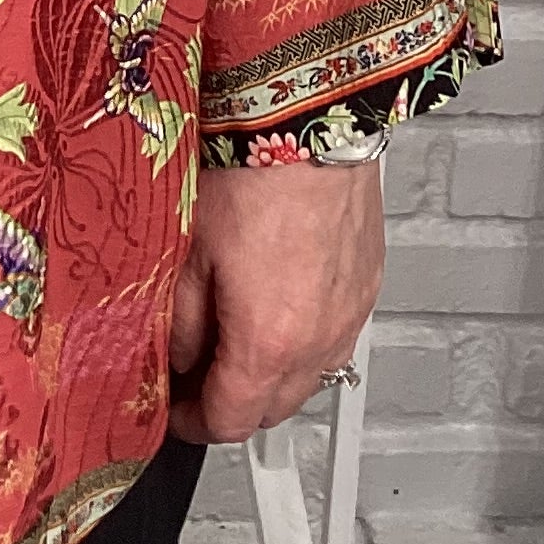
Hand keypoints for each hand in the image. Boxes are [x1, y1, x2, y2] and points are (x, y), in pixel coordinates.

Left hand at [165, 157, 383, 442]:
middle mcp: (319, 339)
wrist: (307, 120)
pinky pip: (335, 337)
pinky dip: (304, 339)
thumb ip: (182, 321)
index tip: (177, 411)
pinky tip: (276, 305)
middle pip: (274, 408)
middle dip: (233, 404)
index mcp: (269, 341)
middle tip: (197, 377)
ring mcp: (350, 314)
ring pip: (310, 377)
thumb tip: (177, 356)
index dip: (195, 423)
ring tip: (234, 338)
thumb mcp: (189, 252)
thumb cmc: (248, 172)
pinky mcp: (367, 285)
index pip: (231, 419)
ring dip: (271, 374)